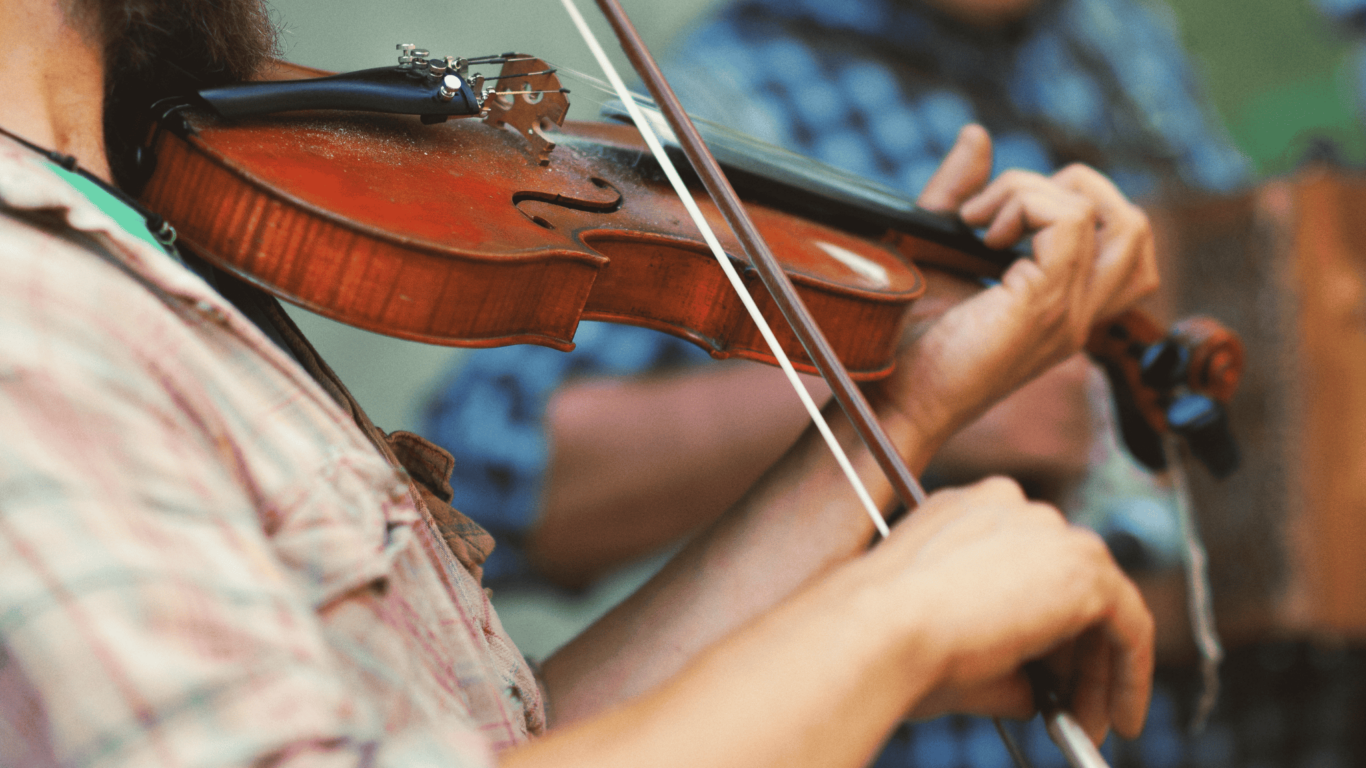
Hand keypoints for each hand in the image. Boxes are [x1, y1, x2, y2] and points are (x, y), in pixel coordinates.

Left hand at [870, 125, 1157, 455]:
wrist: (889, 398)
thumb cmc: (903, 339)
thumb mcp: (933, 249)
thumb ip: (958, 194)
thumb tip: (978, 134)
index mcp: (1063, 306)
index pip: (1119, 240)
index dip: (1060, 201)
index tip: (982, 219)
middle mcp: (1078, 313)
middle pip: (1137, 228)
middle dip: (1072, 187)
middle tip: (996, 211)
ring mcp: (1070, 314)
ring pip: (1120, 218)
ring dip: (1043, 191)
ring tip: (985, 221)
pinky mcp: (1045, 307)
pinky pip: (1070, 221)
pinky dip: (1023, 201)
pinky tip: (979, 230)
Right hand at [871, 478, 1152, 742]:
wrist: (881, 630)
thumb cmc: (891, 639)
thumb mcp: (950, 637)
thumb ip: (1004, 653)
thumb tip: (1037, 694)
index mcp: (968, 512)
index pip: (1026, 568)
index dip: (1043, 631)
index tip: (1047, 676)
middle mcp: (1010, 507)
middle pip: (1067, 584)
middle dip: (1074, 656)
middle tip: (1074, 712)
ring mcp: (1049, 530)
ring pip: (1099, 604)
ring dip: (1098, 673)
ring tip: (1087, 726)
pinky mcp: (1083, 567)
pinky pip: (1129, 623)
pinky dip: (1130, 673)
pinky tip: (1120, 716)